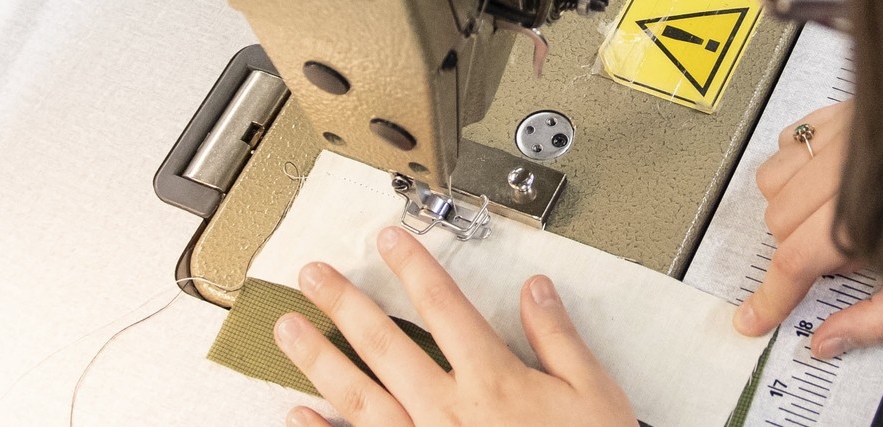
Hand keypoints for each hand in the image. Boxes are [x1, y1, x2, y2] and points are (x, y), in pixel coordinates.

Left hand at [273, 226, 634, 426]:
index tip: (388, 241)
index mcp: (493, 380)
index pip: (443, 306)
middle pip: (383, 343)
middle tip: (313, 276)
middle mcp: (447, 410)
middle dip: (343, 303)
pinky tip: (298, 415)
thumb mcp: (593, 395)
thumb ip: (560, 339)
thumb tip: (538, 291)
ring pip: (356, 395)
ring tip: (288, 330)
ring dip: (317, 358)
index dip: (412, 266)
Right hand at [735, 102, 882, 358]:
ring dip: (788, 207)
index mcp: (866, 213)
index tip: (754, 317)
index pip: (794, 261)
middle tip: (840, 257)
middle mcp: (848, 167)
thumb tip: (831, 341)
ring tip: (831, 216)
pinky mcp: (845, 109)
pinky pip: (790, 137)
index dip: (771, 297)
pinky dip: (795, 164)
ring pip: (773, 179)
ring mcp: (844, 133)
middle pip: (778, 222)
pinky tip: (828, 180)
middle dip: (794, 250)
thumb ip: (877, 318)